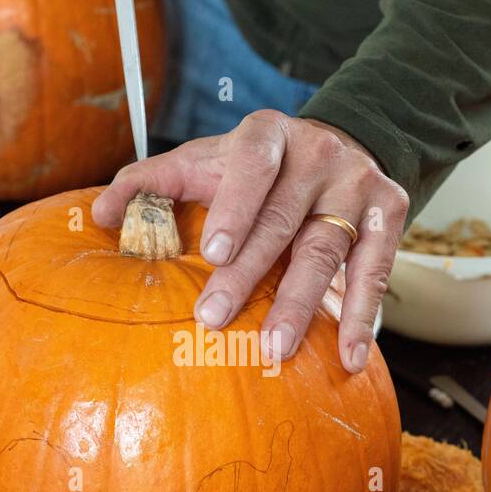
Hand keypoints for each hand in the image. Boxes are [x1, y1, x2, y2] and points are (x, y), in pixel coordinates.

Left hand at [92, 111, 408, 372]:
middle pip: (282, 221)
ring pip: (327, 250)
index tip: (212, 252)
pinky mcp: (391, 213)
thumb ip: (151, 181)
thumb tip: (99, 214)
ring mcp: (358, 185)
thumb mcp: (207, 160)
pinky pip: (376, 271)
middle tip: (215, 320)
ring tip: (277, 349)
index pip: (252, 165)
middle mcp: (318, 155)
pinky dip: (360, 317)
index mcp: (268, 135)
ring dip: (302, 305)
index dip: (234, 207)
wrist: (344, 142)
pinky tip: (348, 356)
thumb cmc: (257, 167)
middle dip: (249, 274)